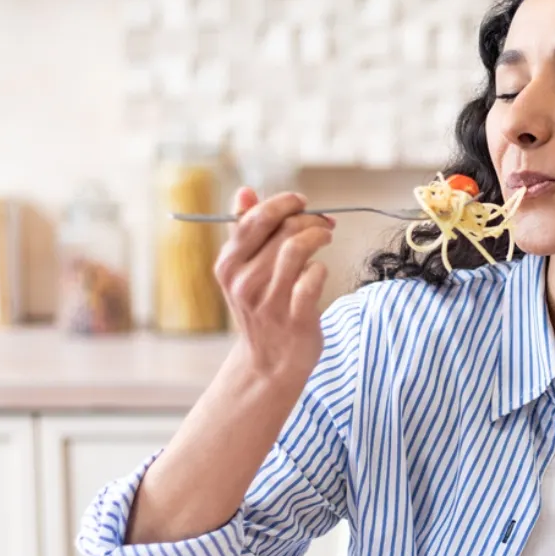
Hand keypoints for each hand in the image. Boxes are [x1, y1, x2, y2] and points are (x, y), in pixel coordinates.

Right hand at [214, 187, 334, 384]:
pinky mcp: (294, 318)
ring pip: (296, 249)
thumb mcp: (243, 272)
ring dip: (317, 236)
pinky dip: (321, 269)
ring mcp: (269, 302)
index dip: (282, 203)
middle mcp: (244, 282)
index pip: (254, 219)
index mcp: (228, 265)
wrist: (268, 364)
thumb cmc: (261, 310)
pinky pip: (312, 278)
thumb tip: (244, 191)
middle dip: (308, 219)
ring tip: (326, 237)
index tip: (301, 201)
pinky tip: (320, 271)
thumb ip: (244, 231)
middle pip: (281, 231)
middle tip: (323, 222)